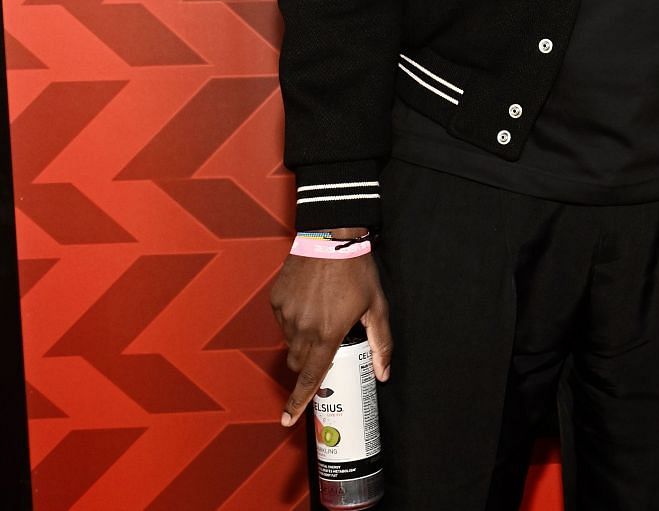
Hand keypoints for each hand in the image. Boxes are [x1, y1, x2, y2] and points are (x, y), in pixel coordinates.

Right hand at [270, 244, 391, 426]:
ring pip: (290, 343)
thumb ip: (380, 343)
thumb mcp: (377, 306)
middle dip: (308, 365)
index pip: (310, 377)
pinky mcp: (276, 301)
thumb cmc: (358, 272)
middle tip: (325, 349)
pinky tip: (310, 302)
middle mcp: (302, 329)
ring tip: (322, 316)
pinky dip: (294, 321)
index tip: (287, 420)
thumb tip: (383, 374)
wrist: (330, 236)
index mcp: (327, 335)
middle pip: (298, 363)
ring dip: (302, 341)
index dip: (298, 402)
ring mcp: (286, 315)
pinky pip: (283, 321)